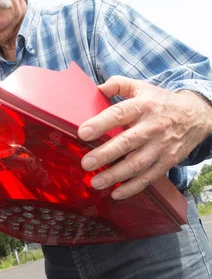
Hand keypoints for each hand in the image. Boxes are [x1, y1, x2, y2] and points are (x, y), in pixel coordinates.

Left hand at [78, 76, 211, 199]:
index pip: (119, 114)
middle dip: (105, 154)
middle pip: (127, 142)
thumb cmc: (160, 103)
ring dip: (115, 175)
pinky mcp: (166, 162)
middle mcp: (152, 127)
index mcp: (142, 107)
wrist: (195, 116)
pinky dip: (132, 187)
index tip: (83, 133)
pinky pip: (148, 177)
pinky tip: (116, 193)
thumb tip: (98, 88)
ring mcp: (160, 147)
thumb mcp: (141, 87)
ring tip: (96, 182)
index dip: (101, 123)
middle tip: (86, 163)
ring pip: (137, 164)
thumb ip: (118, 84)